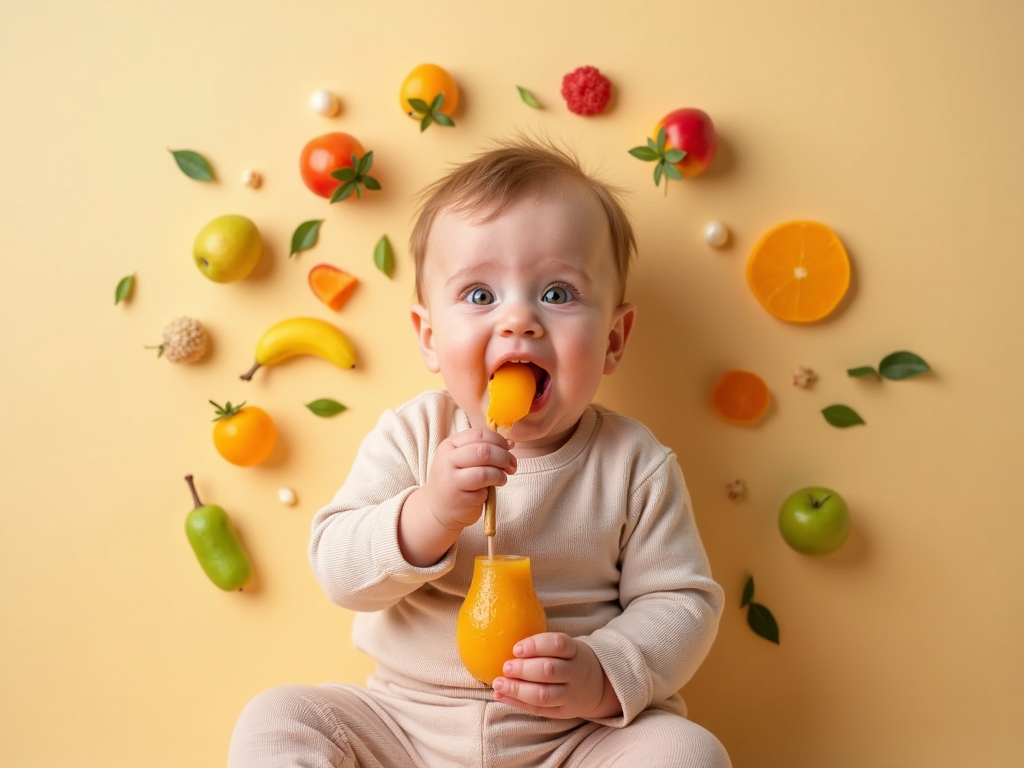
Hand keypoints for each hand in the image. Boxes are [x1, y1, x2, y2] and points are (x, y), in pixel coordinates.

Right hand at [399, 428, 515, 566]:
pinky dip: (491, 490)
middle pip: (483, 451)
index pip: (478, 434)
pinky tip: (487, 491)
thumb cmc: (455, 480)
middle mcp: (447, 460)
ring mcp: (451, 481)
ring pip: (485, 472)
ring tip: (501, 479)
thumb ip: (482, 448)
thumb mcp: (462, 459)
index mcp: (449, 445)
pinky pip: (483, 491)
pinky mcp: (458, 499)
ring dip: (500, 475)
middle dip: (503, 457)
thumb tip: (510, 443)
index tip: (509, 448)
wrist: (437, 509)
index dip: (498, 440)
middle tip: (511, 465)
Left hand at [491, 633, 621, 719]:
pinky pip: (538, 710)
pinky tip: (501, 696)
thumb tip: (504, 637)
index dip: (535, 645)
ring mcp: (570, 694)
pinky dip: (517, 703)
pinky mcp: (562, 712)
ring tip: (499, 684)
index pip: (557, 644)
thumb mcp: (566, 647)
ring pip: (544, 694)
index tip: (516, 648)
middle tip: (505, 667)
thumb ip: (543, 645)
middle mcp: (575, 673)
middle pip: (549, 670)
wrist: (597, 686)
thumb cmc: (569, 660)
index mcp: (575, 651)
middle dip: (524, 669)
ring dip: (517, 690)